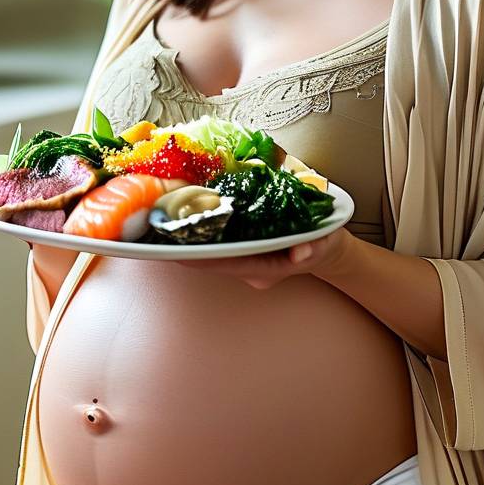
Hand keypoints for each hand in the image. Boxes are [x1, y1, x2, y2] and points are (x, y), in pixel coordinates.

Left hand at [174, 227, 353, 289]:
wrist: (324, 245)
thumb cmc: (322, 243)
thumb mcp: (324, 243)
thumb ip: (314, 248)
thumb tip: (302, 251)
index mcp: (266, 268)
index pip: (227, 264)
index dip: (202, 258)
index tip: (177, 252)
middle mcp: (250, 267)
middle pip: (213, 258)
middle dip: (187, 246)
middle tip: (158, 233)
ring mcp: (245, 258)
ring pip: (212, 250)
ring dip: (190, 238)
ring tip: (162, 223)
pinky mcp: (242, 244)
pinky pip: (218, 240)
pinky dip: (202, 229)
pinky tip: (181, 216)